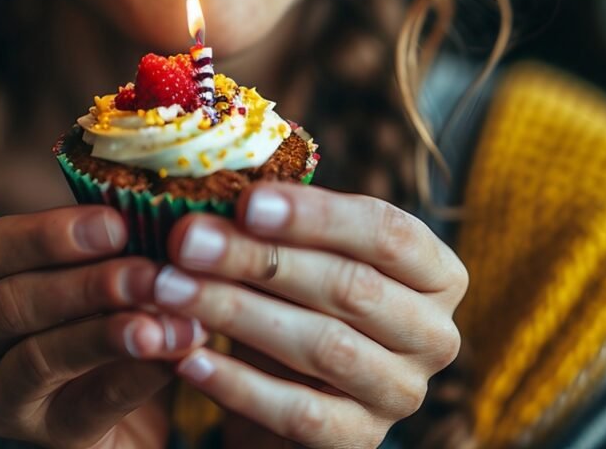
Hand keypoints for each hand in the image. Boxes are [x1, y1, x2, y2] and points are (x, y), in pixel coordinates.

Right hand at [0, 207, 207, 448]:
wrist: (118, 392)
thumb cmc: (93, 301)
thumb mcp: (85, 260)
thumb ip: (102, 235)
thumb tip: (150, 204)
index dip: (48, 235)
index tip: (115, 223)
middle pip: (9, 305)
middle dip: (85, 285)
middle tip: (148, 273)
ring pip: (37, 359)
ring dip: (107, 333)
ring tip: (163, 320)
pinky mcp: (43, 437)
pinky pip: (85, 408)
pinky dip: (132, 378)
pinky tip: (171, 356)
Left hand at [151, 184, 468, 448]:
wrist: (294, 385)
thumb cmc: (298, 291)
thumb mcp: (302, 248)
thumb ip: (279, 218)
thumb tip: (222, 183)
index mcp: (434, 269)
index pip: (385, 231)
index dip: (315, 216)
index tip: (247, 202)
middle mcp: (433, 332)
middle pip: (348, 286)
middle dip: (259, 259)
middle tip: (187, 240)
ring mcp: (403, 392)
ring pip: (323, 346)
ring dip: (238, 312)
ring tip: (171, 289)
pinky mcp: (362, 441)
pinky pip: (299, 414)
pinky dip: (239, 385)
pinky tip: (189, 358)